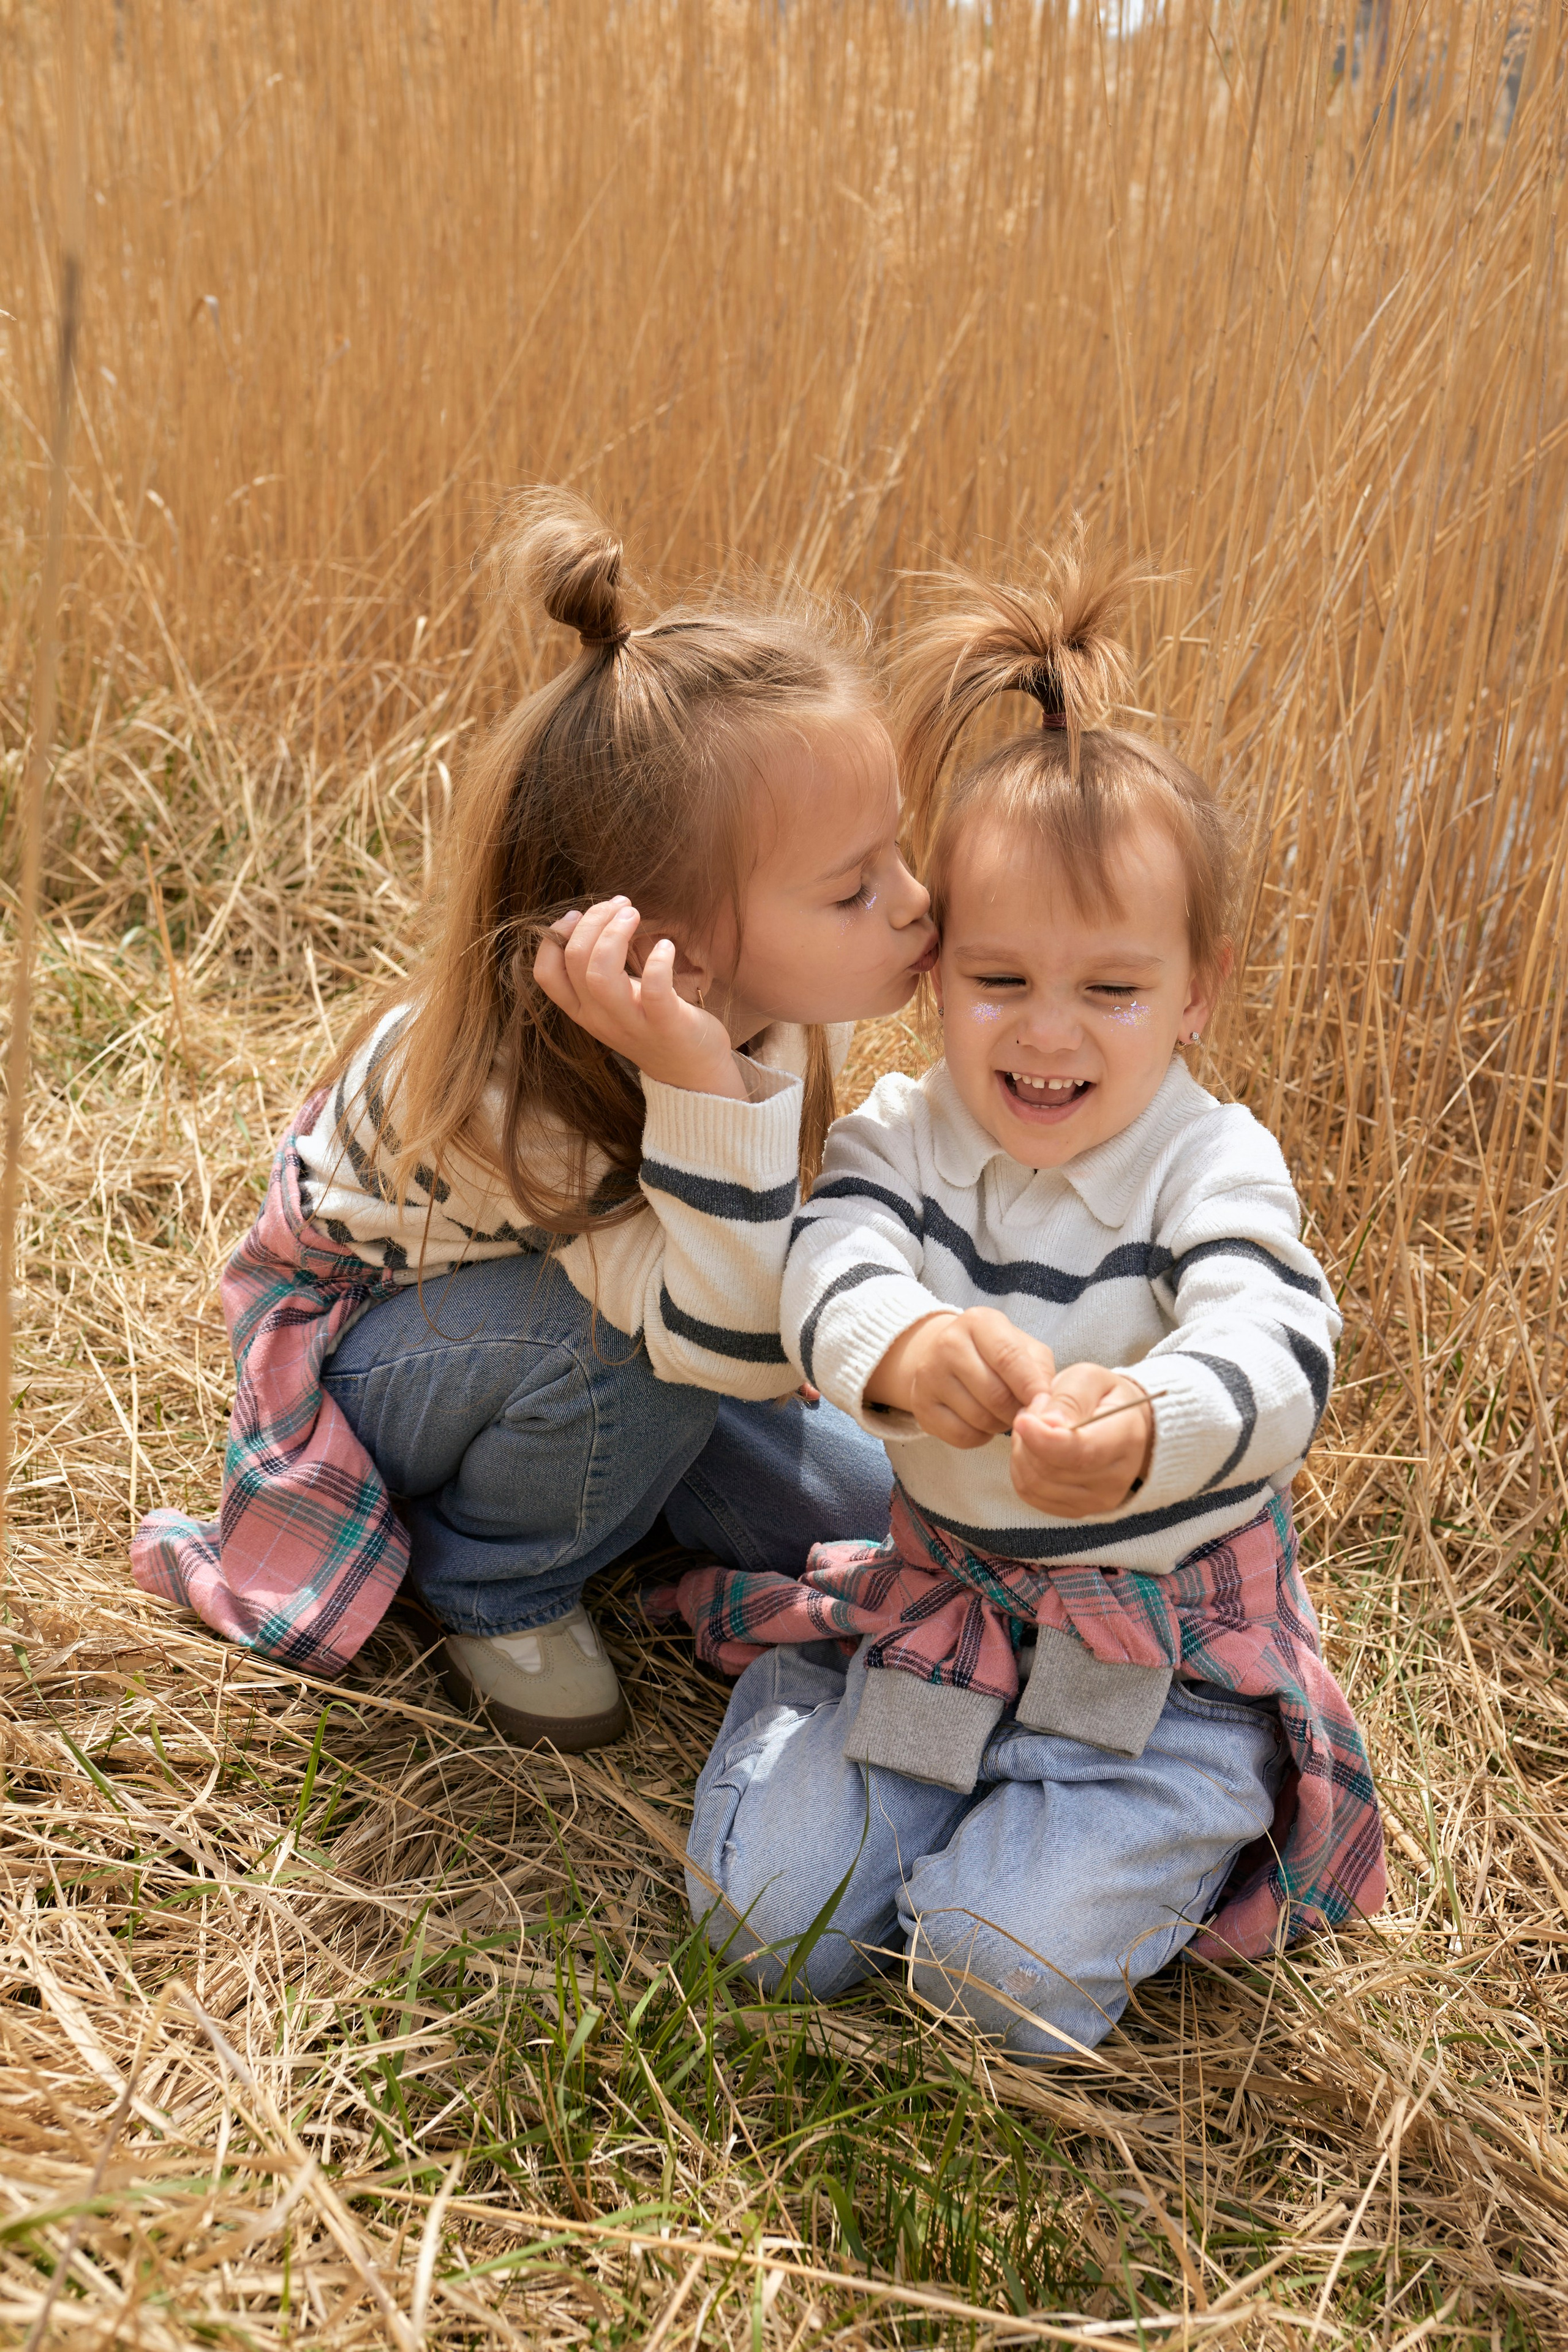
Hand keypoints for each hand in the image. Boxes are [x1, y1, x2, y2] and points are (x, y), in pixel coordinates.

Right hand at [533, 900, 744, 1097]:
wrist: (690, 1071)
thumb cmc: (652, 1023)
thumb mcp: (615, 1001)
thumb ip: (597, 970)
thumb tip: (592, 919)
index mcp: (583, 1010)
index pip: (546, 974)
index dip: (554, 937)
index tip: (578, 914)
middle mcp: (599, 1019)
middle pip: (575, 961)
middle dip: (594, 921)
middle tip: (620, 905)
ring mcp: (630, 1023)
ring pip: (600, 975)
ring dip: (614, 934)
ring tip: (632, 914)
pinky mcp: (665, 1025)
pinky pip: (655, 990)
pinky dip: (659, 961)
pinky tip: (666, 946)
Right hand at [866, 1309, 1057, 1448]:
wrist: (946, 1357)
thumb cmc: (997, 1354)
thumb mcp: (1025, 1349)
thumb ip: (1041, 1373)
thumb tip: (1046, 1409)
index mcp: (978, 1322)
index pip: (1010, 1358)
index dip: (1032, 1389)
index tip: (1048, 1408)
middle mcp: (948, 1343)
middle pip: (995, 1395)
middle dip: (1018, 1411)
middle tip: (1024, 1412)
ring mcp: (929, 1375)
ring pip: (979, 1419)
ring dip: (1000, 1425)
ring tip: (1003, 1414)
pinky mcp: (920, 1405)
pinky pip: (961, 1436)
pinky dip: (981, 1437)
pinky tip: (982, 1423)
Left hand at [1010, 1363, 1152, 1517]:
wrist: (1122, 1424)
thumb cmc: (1102, 1397)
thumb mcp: (1088, 1379)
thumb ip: (1068, 1399)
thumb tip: (1047, 1424)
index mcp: (1125, 1438)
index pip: (1080, 1453)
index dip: (1043, 1441)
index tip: (1022, 1420)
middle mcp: (1116, 1478)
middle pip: (1049, 1470)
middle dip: (1028, 1437)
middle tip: (1036, 1409)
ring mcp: (1098, 1500)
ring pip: (1034, 1483)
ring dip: (1022, 1451)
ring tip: (1036, 1426)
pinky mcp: (1077, 1510)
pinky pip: (1030, 1493)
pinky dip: (1022, 1468)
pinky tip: (1034, 1447)